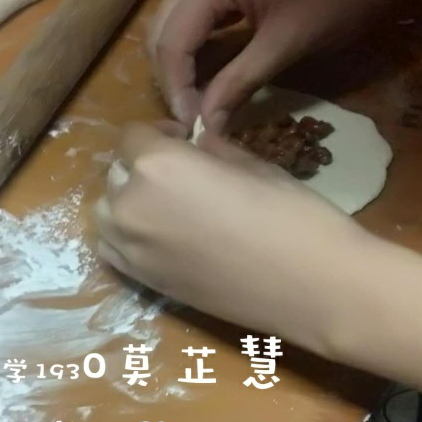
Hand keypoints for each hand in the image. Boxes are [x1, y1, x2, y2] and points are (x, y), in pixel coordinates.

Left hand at [95, 123, 367, 353]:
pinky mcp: (143, 283)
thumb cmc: (290, 214)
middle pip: (116, 173)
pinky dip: (126, 235)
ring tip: (167, 206)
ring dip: (129, 201)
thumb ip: (208, 150)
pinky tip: (159, 236)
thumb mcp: (251, 164)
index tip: (183, 139)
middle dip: (142, 165)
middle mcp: (131, 206)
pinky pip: (114, 249)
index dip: (158, 133)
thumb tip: (194, 145)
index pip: (131, 136)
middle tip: (180, 173)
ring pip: (108, 212)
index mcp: (158, 165)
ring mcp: (132, 250)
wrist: (313, 288)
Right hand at [147, 0, 395, 130]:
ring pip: (171, 31)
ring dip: (182, 70)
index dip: (178, 93)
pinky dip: (195, 53)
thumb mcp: (286, 45)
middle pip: (162, 37)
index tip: (192, 132)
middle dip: (175, 83)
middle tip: (195, 124)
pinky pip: (190, 21)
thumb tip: (207, 128)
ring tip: (200, 107)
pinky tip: (208, 80)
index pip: (171, 45)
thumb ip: (238, 85)